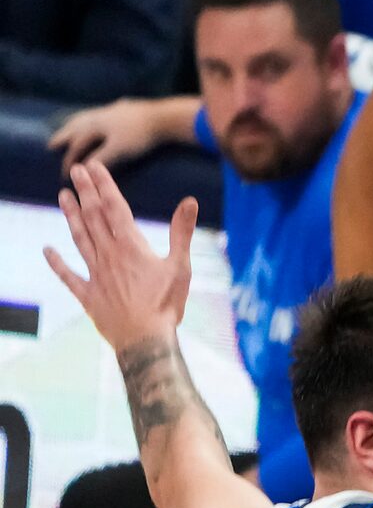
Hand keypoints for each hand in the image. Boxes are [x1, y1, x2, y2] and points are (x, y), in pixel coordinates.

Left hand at [44, 163, 196, 355]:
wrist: (145, 341)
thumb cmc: (166, 306)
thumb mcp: (180, 267)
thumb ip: (182, 233)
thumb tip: (190, 201)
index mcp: (130, 246)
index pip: (114, 207)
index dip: (104, 185)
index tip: (94, 167)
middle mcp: (108, 255)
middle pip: (93, 217)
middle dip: (84, 192)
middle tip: (75, 171)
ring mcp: (96, 274)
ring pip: (79, 238)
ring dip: (70, 216)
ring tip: (63, 196)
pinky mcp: (89, 295)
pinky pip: (69, 276)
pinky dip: (57, 263)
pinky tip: (48, 251)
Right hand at [49, 99, 158, 172]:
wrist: (162, 117)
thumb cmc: (140, 136)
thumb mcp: (119, 150)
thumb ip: (100, 159)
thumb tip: (83, 170)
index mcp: (94, 125)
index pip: (77, 145)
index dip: (70, 160)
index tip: (64, 174)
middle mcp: (97, 116)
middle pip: (76, 127)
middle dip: (64, 137)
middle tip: (52, 145)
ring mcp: (109, 111)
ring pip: (86, 118)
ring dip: (75, 125)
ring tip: (69, 129)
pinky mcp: (121, 109)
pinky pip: (100, 114)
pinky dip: (92, 118)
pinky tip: (98, 119)